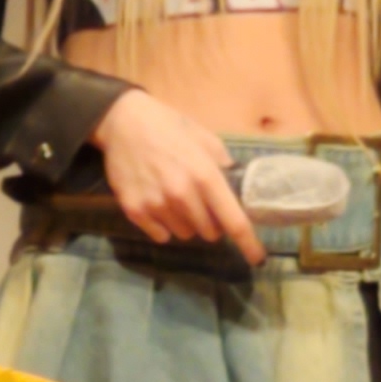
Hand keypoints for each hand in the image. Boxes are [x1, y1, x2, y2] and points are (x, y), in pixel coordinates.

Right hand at [93, 89, 262, 260]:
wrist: (122, 122)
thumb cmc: (169, 127)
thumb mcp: (205, 138)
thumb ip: (223, 164)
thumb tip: (237, 187)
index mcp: (205, 176)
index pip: (234, 221)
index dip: (248, 244)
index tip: (257, 259)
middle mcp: (182, 195)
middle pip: (209, 232)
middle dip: (211, 223)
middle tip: (202, 204)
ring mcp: (157, 205)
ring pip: (184, 235)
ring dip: (187, 224)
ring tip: (176, 200)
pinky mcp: (135, 211)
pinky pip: (161, 236)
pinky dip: (164, 227)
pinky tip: (159, 205)